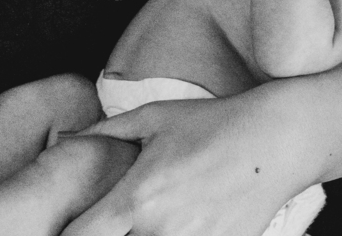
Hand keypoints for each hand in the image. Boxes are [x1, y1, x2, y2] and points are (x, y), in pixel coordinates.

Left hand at [60, 93, 309, 235]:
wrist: (277, 141)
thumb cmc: (213, 123)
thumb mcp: (155, 117)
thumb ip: (105, 133)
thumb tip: (65, 140)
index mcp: (137, 197)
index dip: (69, 235)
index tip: (75, 225)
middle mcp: (161, 230)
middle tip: (111, 223)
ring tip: (150, 221)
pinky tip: (178, 225)